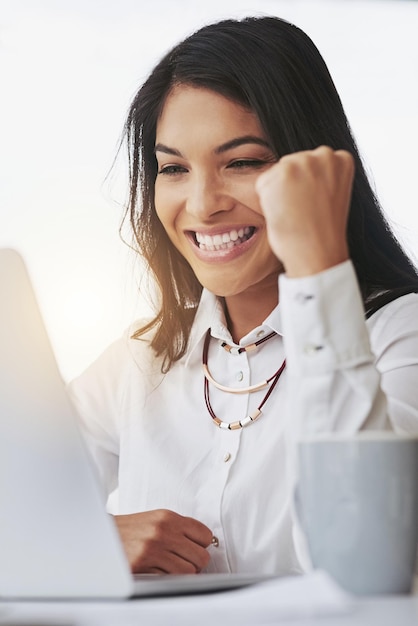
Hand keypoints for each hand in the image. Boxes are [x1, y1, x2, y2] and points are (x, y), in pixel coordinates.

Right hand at [113, 509, 212, 573]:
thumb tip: (204, 541)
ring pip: (189, 570)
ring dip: (184, 573)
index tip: (196, 547)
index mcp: (168, 517)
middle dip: (196, 562)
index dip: (202, 545)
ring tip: (173, 568)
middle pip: (201, 556)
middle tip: (186, 562)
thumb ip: (179, 527)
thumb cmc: (131, 528)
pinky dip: (169, 578)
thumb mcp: (156, 519)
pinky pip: (170, 578)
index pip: (205, 534)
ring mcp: (153, 547)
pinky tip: (160, 571)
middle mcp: (163, 530)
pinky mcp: (143, 563)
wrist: (104, 534)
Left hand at [255, 145, 354, 276]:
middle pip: (292, 164)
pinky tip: (284, 213)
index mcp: (341, 159)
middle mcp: (324, 155)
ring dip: (279, 193)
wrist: (317, 253)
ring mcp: (303, 162)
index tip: (316, 206)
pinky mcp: (282, 173)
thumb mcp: (330, 195)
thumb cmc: (322, 233)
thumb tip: (294, 173)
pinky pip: (263, 184)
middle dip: (292, 187)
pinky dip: (267, 201)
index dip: (309, 189)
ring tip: (295, 213)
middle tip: (303, 212)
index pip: (311, 164)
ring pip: (277, 173)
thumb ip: (318, 178)